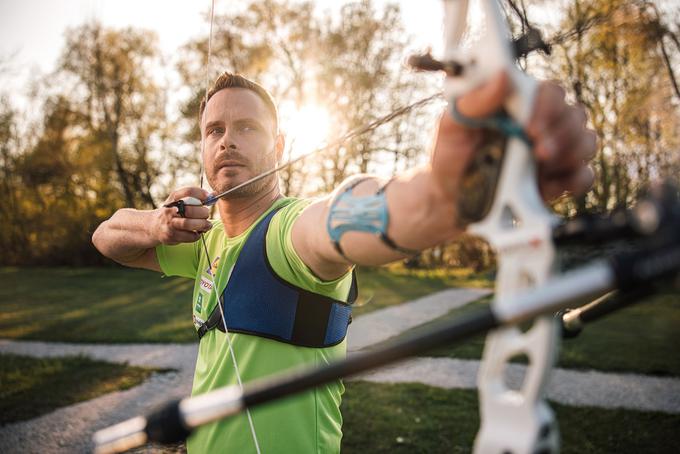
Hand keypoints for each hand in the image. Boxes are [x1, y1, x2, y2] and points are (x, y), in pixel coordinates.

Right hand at [155, 188, 211, 244]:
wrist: (153, 227)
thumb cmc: (173, 213)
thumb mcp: (180, 202)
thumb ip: (196, 199)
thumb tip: (214, 195)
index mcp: (173, 198)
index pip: (187, 192)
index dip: (200, 193)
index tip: (209, 196)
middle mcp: (169, 210)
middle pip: (190, 210)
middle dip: (203, 213)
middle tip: (206, 214)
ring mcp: (169, 224)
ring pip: (188, 224)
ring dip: (202, 225)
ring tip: (207, 225)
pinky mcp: (171, 236)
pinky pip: (189, 236)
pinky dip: (197, 235)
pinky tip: (198, 232)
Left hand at [432, 72, 596, 201]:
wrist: (449, 201)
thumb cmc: (450, 157)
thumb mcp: (450, 127)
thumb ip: (474, 101)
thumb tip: (502, 75)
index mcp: (519, 106)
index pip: (549, 92)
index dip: (547, 105)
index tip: (529, 126)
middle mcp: (540, 125)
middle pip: (574, 115)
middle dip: (560, 132)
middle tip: (538, 150)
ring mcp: (552, 153)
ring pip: (585, 141)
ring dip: (571, 152)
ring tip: (543, 164)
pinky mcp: (557, 181)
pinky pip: (585, 175)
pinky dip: (576, 179)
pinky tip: (552, 185)